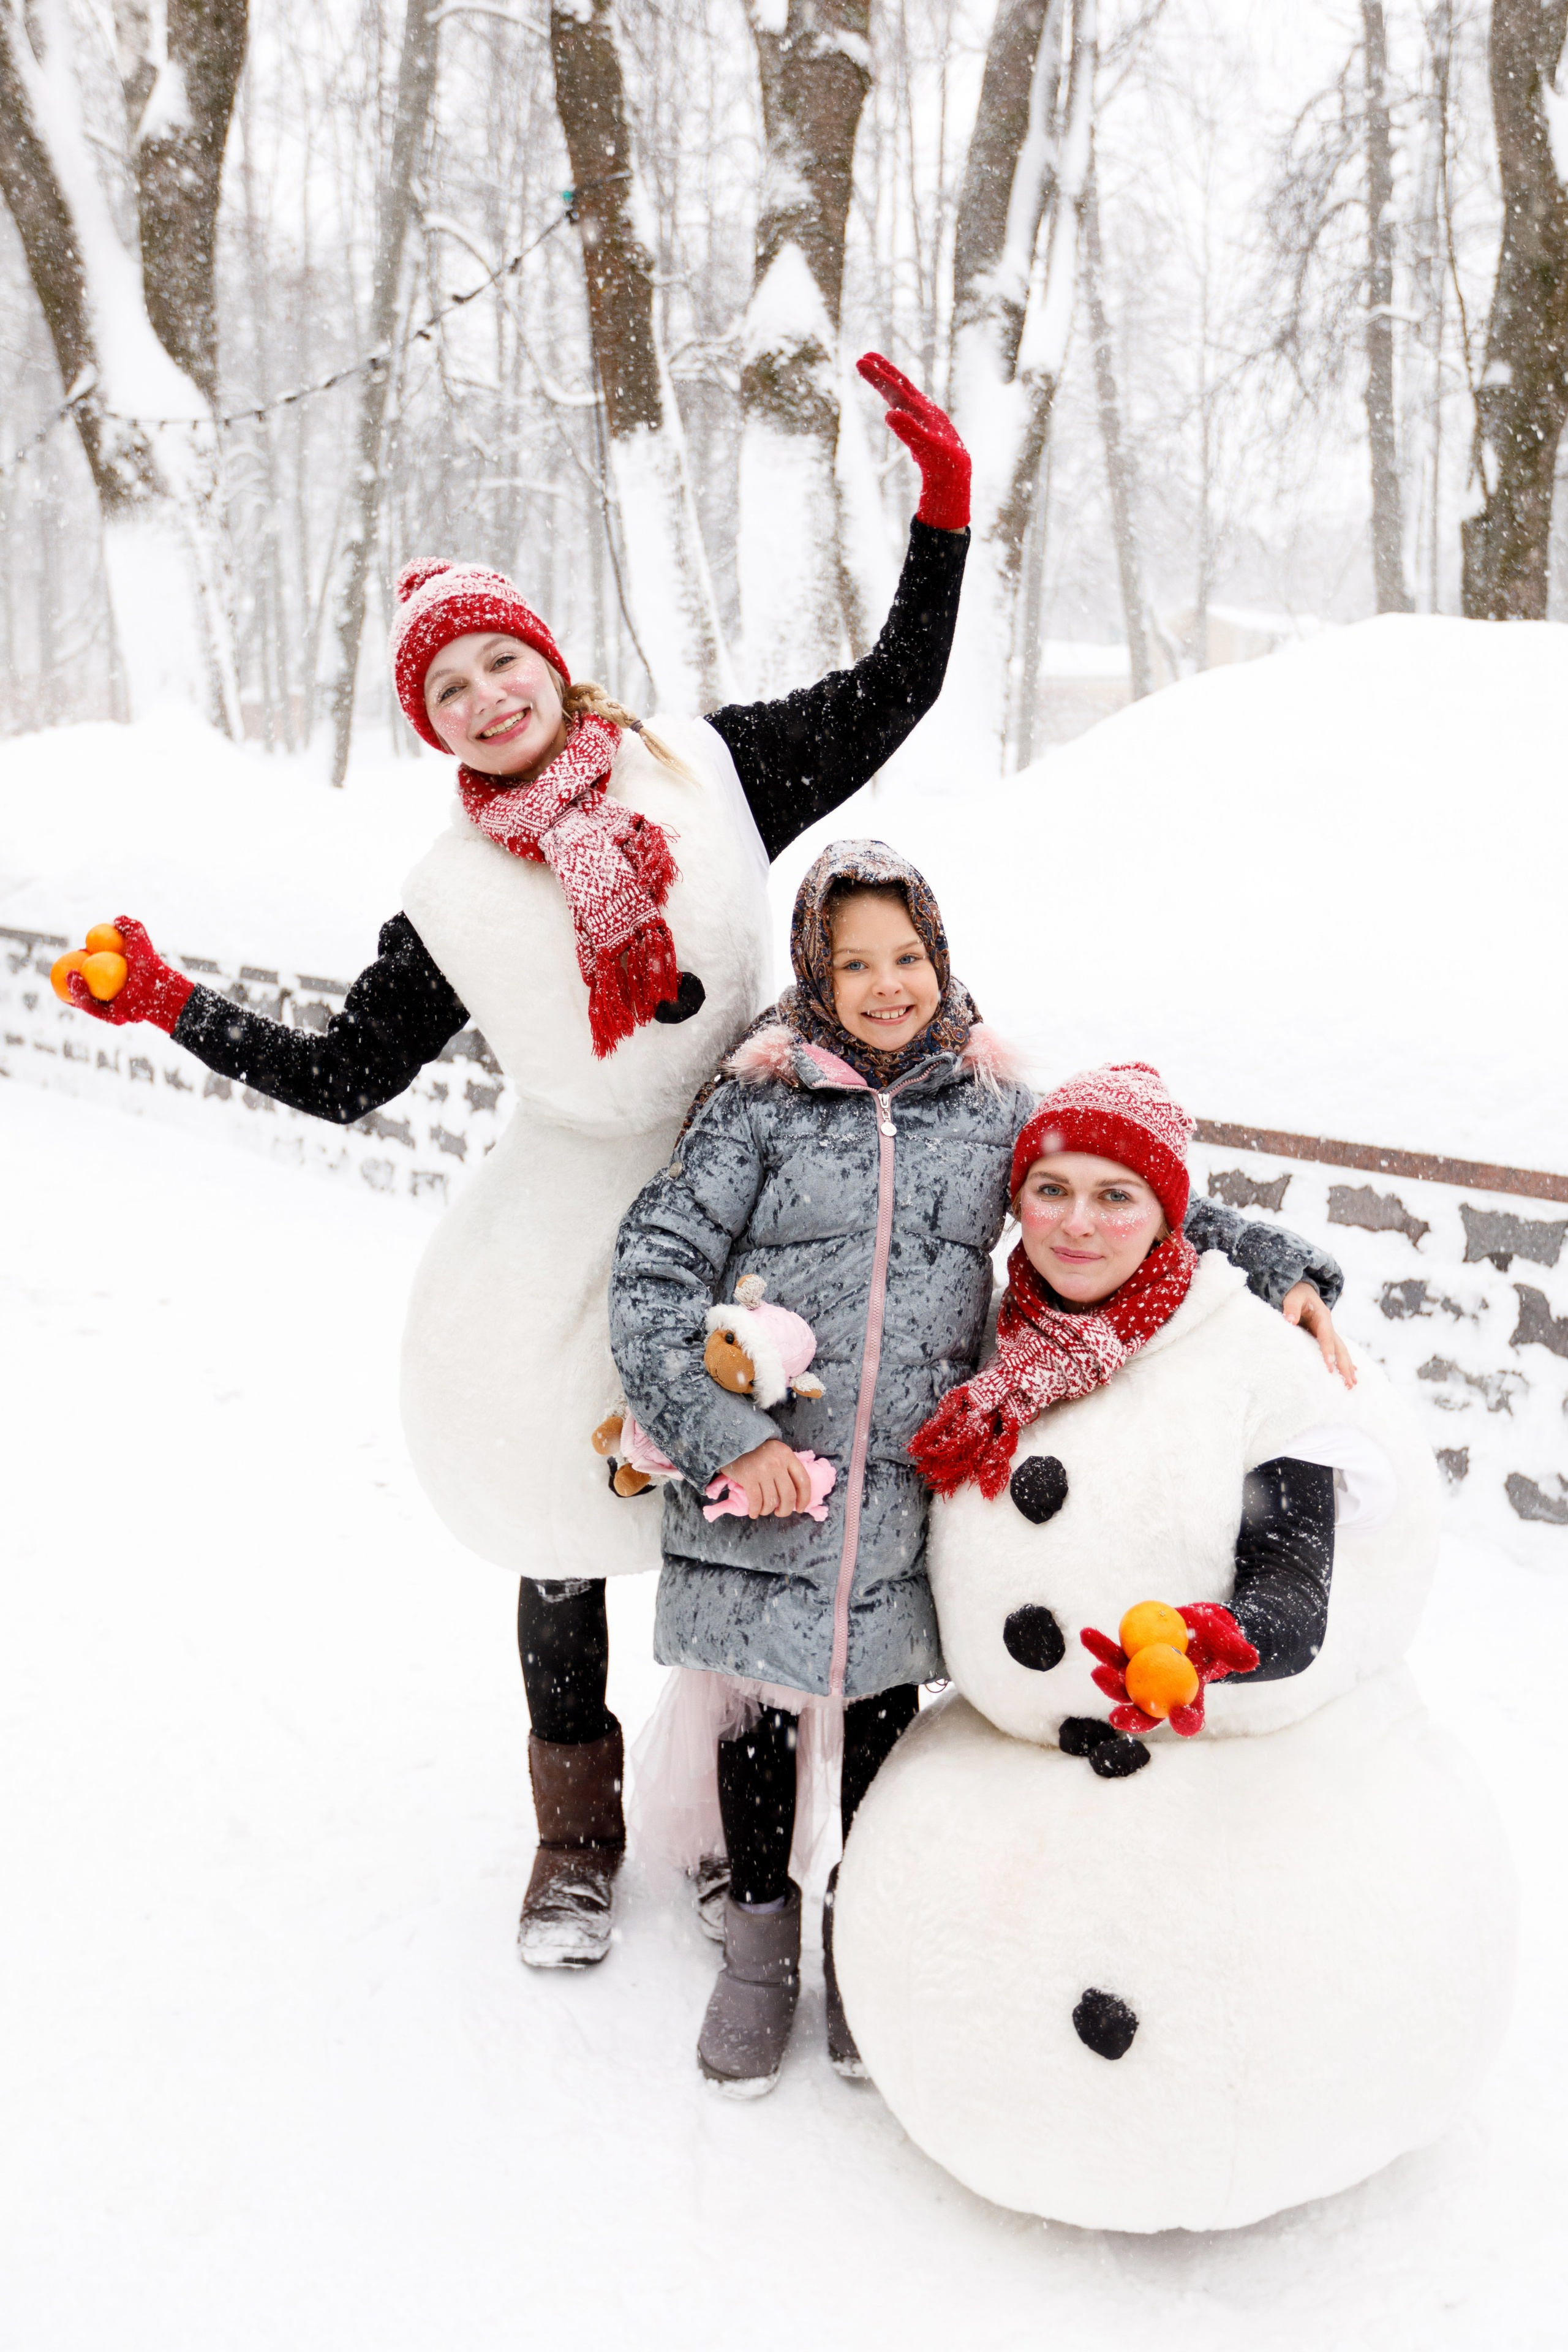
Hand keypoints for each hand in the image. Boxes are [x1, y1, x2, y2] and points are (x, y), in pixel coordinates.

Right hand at [64, 915, 194, 1033]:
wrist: (160, 984)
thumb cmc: (151, 962)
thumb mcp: (138, 940)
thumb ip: (129, 928)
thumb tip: (117, 920)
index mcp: (119, 981)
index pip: (95, 973)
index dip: (82, 964)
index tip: (77, 952)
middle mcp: (116, 996)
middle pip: (87, 988)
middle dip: (72, 979)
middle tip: (65, 966)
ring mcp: (115, 1008)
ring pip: (87, 999)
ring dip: (73, 987)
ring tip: (69, 973)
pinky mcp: (114, 1018)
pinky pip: (93, 1007)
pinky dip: (80, 994)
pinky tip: (75, 980)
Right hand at [713, 1438, 813, 1519]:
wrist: (733, 1439)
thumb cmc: (756, 1449)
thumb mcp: (776, 1451)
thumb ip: (786, 1467)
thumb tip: (794, 1494)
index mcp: (787, 1456)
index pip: (803, 1481)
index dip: (804, 1498)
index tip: (801, 1508)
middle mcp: (777, 1463)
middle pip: (788, 1495)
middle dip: (786, 1510)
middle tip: (780, 1513)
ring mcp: (763, 1470)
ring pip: (771, 1500)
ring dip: (767, 1510)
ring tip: (763, 1510)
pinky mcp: (748, 1477)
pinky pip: (756, 1501)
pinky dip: (755, 1510)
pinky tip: (753, 1512)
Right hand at [856, 352, 970, 531]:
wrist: (959, 474)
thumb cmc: (945, 464)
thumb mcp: (926, 449)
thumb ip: (909, 431)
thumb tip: (889, 413)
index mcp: (921, 411)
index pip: (896, 389)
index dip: (878, 375)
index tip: (861, 361)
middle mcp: (925, 409)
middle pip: (901, 385)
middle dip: (882, 372)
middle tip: (864, 357)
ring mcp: (926, 417)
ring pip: (906, 395)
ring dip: (891, 383)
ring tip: (877, 372)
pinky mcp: (926, 427)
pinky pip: (910, 409)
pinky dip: (900, 401)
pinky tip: (895, 406)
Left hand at [1081, 1603, 1258, 1737]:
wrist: (1199, 1624)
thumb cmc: (1218, 1637)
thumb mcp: (1230, 1640)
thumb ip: (1237, 1650)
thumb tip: (1251, 1659)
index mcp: (1190, 1698)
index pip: (1188, 1717)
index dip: (1184, 1721)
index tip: (1179, 1719)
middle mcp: (1162, 1693)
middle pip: (1144, 1710)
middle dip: (1129, 1717)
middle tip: (1115, 1716)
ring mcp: (1142, 1676)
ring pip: (1121, 1684)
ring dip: (1106, 1679)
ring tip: (1096, 1670)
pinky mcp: (1128, 1658)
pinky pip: (1112, 1653)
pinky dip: (1100, 1645)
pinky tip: (1087, 1633)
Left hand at [1282, 1281, 1356, 1387]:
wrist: (1301, 1289)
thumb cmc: (1296, 1293)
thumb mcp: (1292, 1297)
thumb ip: (1291, 1308)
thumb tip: (1289, 1320)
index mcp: (1323, 1317)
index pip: (1326, 1337)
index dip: (1328, 1352)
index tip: (1329, 1367)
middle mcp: (1329, 1326)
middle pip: (1339, 1347)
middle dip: (1345, 1365)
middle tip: (1349, 1383)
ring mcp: (1329, 1332)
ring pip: (1341, 1351)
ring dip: (1347, 1367)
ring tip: (1353, 1384)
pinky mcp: (1325, 1336)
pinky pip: (1337, 1350)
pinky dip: (1344, 1362)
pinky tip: (1352, 1372)